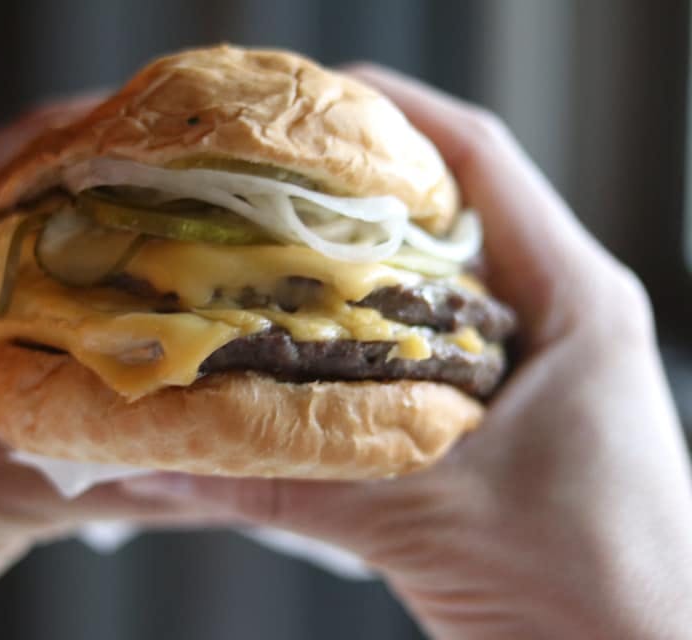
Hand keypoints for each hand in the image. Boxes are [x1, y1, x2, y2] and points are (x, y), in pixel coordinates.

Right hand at [121, 66, 691, 638]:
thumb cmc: (596, 594)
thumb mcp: (433, 520)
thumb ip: (295, 483)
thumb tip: (166, 459)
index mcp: (572, 301)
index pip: (480, 160)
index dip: (392, 115)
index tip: (305, 99)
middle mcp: (548, 318)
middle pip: (438, 215)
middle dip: (345, 192)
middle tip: (252, 181)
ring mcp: (519, 369)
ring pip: (416, 290)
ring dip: (339, 276)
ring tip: (252, 255)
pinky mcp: (488, 421)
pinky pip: (405, 358)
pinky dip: (343, 351)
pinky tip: (283, 357)